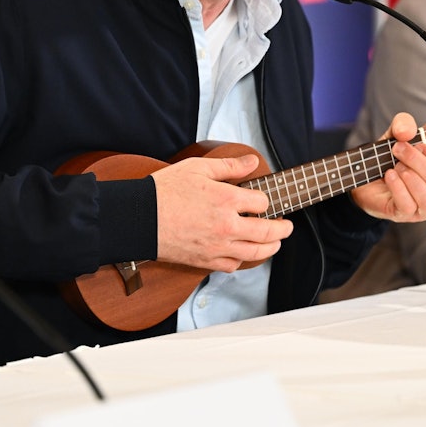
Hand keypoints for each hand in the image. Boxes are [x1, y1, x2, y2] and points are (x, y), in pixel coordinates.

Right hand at [152, 153, 292, 271]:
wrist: (138, 219)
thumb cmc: (164, 191)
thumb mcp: (197, 167)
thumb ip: (229, 166)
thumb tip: (252, 161)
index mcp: (227, 200)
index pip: (262, 203)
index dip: (264, 200)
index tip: (260, 200)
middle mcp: (227, 226)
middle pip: (267, 232)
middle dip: (282, 229)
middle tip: (287, 227)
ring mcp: (217, 247)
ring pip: (255, 253)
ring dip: (270, 248)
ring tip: (274, 243)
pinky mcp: (205, 261)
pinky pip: (233, 265)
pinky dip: (242, 260)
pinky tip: (242, 253)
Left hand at [349, 112, 425, 221]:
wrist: (365, 178)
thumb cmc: (389, 158)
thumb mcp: (396, 134)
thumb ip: (403, 123)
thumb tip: (407, 131)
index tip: (418, 145)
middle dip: (415, 160)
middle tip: (397, 149)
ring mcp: (425, 208)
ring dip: (409, 177)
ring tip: (395, 167)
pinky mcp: (407, 215)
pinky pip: (408, 205)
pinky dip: (397, 187)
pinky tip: (390, 176)